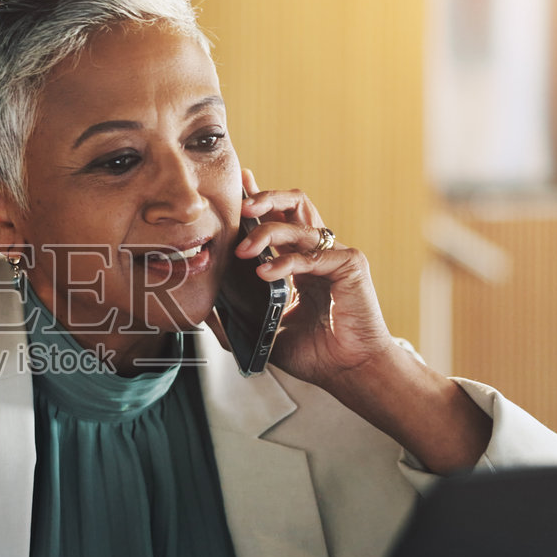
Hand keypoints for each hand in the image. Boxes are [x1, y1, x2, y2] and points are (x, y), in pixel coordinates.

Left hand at [233, 168, 396, 388]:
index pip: (279, 220)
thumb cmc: (314, 354)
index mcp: (301, 262)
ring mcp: (336, 256)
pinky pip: (311, 255)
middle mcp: (319, 253)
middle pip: (294, 204)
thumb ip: (241, 318)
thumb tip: (206, 312)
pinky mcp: (350, 265)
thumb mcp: (267, 332)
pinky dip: (286, 261)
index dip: (259, 200)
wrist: (349, 372)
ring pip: (299, 223)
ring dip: (266, 232)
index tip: (239, 184)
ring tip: (243, 251)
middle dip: (265, 198)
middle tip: (240, 209)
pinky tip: (266, 273)